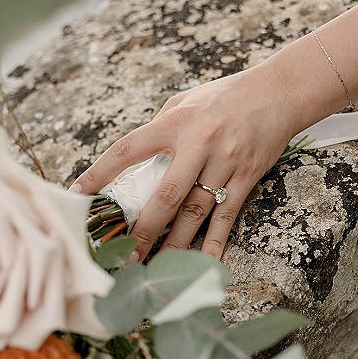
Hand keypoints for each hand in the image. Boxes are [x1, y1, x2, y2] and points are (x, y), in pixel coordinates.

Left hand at [72, 63, 297, 260]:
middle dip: (143, 229)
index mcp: (175, 122)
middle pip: (165, 196)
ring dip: (174, 243)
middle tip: (125, 254)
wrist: (278, 92)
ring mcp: (224, 164)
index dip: (100, 173)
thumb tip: (134, 157)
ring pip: (194, 213)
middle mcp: (198, 144)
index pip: (128, 150)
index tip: (79, 195)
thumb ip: (159, 127)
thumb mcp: (185, 101)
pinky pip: (226, 217)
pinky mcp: (246, 178)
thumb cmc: (226, 96)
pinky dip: (213, 243)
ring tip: (155, 266)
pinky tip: (202, 263)